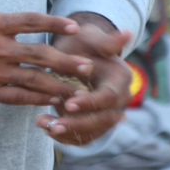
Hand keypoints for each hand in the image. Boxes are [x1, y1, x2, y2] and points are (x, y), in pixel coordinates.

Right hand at [0, 0, 92, 106]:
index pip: (30, 21)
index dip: (54, 22)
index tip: (74, 26)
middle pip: (40, 54)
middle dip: (67, 59)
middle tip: (88, 64)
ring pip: (34, 80)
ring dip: (58, 84)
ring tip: (78, 88)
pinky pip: (17, 97)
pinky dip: (36, 100)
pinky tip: (50, 101)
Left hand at [36, 13, 131, 145]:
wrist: (75, 54)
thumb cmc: (82, 42)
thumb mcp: (90, 38)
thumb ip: (106, 41)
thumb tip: (127, 32)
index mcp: (120, 79)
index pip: (109, 97)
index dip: (90, 102)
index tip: (68, 103)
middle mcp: (119, 100)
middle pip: (103, 120)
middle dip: (77, 124)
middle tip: (53, 125)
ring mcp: (108, 114)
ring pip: (92, 132)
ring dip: (68, 132)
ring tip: (42, 125)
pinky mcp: (94, 123)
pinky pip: (83, 137)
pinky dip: (66, 137)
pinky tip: (46, 128)